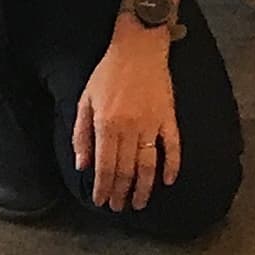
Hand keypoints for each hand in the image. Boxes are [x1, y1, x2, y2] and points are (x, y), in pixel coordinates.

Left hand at [72, 20, 183, 212]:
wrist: (139, 46)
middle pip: (126, 170)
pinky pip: (173, 146)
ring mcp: (152, 124)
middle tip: (118, 208)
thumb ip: (82, 134)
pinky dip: (172, 166)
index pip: (105, 166)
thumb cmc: (108, 72)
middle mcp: (129, 128)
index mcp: (107, 124)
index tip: (101, 202)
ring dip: (144, 188)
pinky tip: (168, 181)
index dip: (102, 187)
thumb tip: (82, 165)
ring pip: (148, 165)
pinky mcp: (169, 118)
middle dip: (120, 192)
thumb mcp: (86, 99)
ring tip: (139, 203)